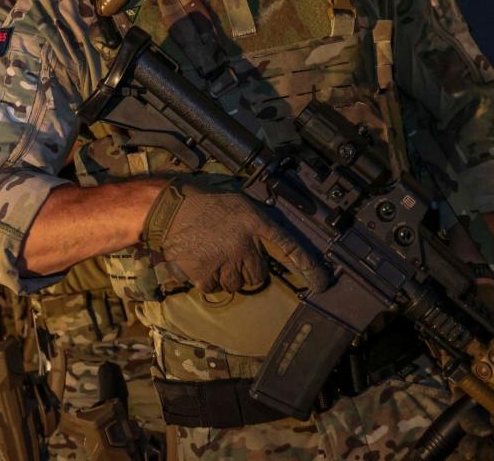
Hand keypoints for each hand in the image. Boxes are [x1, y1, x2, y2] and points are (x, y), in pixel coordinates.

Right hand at [143, 174, 330, 294]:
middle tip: (231, 255)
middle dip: (247, 270)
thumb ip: (257, 226)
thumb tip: (272, 246)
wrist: (171, 207)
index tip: (322, 283)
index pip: (290, 246)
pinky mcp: (205, 273)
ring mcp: (225, 260)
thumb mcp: (241, 206)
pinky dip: (208, 280)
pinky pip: (214, 288)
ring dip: (227, 276)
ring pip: (236, 284)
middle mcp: (245, 244)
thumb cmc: (207, 204)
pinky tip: (201, 261)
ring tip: (214, 256)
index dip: (308, 267)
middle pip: (258, 275)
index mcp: (256, 223)